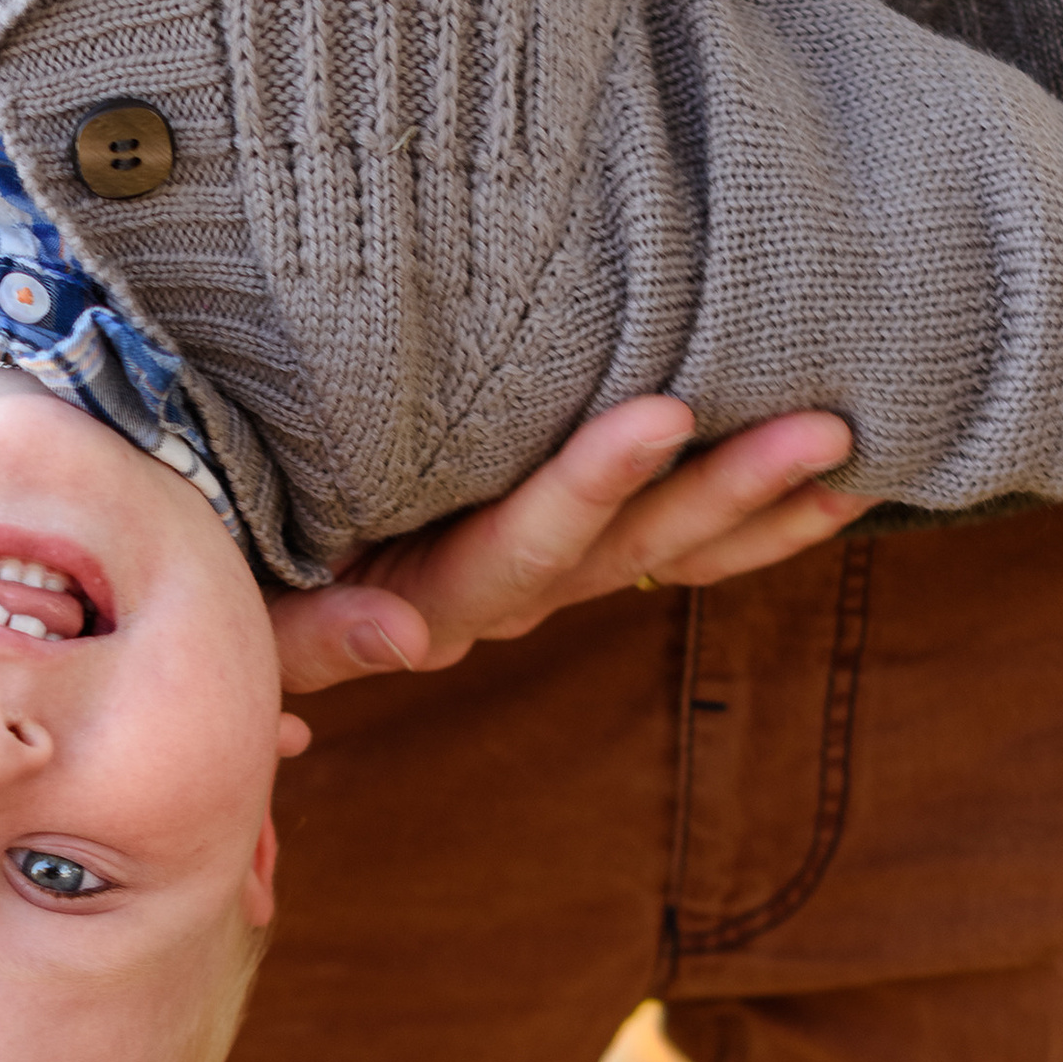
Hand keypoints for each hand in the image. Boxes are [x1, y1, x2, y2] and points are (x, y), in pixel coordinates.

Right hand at [274, 399, 864, 696]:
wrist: (215, 590)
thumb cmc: (210, 576)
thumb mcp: (239, 616)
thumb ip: (310, 639)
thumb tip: (409, 646)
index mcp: (423, 598)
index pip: (517, 548)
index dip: (589, 487)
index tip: (660, 415)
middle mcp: (494, 597)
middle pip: (621, 553)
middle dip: (722, 492)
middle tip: (823, 431)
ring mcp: (530, 574)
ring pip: (659, 550)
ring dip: (757, 510)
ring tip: (853, 456)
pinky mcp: (549, 546)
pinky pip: (662, 541)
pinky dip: (741, 520)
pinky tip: (824, 487)